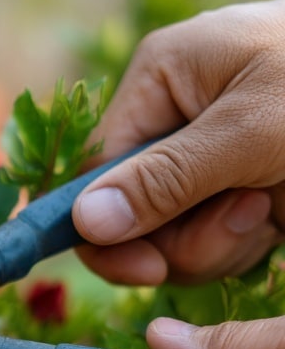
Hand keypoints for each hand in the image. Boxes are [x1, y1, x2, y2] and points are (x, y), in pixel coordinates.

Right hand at [72, 0, 284, 284]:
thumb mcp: (251, 131)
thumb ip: (165, 179)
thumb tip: (83, 222)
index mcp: (165, 79)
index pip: (97, 167)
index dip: (107, 224)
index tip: (142, 269)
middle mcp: (179, 119)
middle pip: (132, 210)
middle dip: (181, 233)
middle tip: (245, 216)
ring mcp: (214, 159)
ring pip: (172, 235)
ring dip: (219, 241)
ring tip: (270, 206)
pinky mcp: (247, 189)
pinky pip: (214, 242)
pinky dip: (244, 244)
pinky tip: (278, 215)